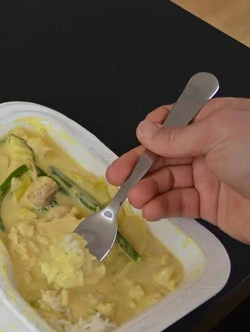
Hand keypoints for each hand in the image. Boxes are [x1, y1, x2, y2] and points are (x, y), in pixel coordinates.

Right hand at [106, 97, 249, 243]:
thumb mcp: (216, 133)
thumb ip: (175, 135)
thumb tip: (144, 129)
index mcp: (214, 121)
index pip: (175, 121)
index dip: (153, 130)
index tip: (137, 141)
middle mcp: (210, 147)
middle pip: (164, 154)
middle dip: (139, 166)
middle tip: (116, 179)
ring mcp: (210, 177)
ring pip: (168, 181)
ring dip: (148, 189)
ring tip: (136, 199)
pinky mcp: (211, 206)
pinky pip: (180, 203)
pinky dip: (163, 207)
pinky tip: (152, 210)